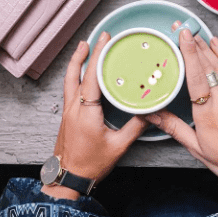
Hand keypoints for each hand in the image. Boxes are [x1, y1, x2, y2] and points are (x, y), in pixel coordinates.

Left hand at [45, 33, 147, 200]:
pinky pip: (70, 90)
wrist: (68, 178)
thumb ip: (135, 126)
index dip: (99, 56)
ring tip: (83, 49)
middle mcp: (73, 108)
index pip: (92, 77)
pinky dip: (75, 76)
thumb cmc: (91, 164)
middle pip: (75, 74)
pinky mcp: (67, 117)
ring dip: (76, 63)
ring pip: (69, 80)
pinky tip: (83, 75)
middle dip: (85, 54)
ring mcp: (68, 112)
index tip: (105, 40)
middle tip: (94, 38)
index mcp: (86, 112)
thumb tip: (149, 112)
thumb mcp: (118, 146)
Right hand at [146, 30, 217, 210]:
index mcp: (207, 114)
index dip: (188, 53)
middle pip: (207, 65)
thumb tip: (149, 114)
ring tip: (194, 31)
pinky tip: (216, 43)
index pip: (196, 76)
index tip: (181, 35)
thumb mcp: (196, 148)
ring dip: (206, 46)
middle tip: (180, 26)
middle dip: (193, 43)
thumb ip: (173, 127)